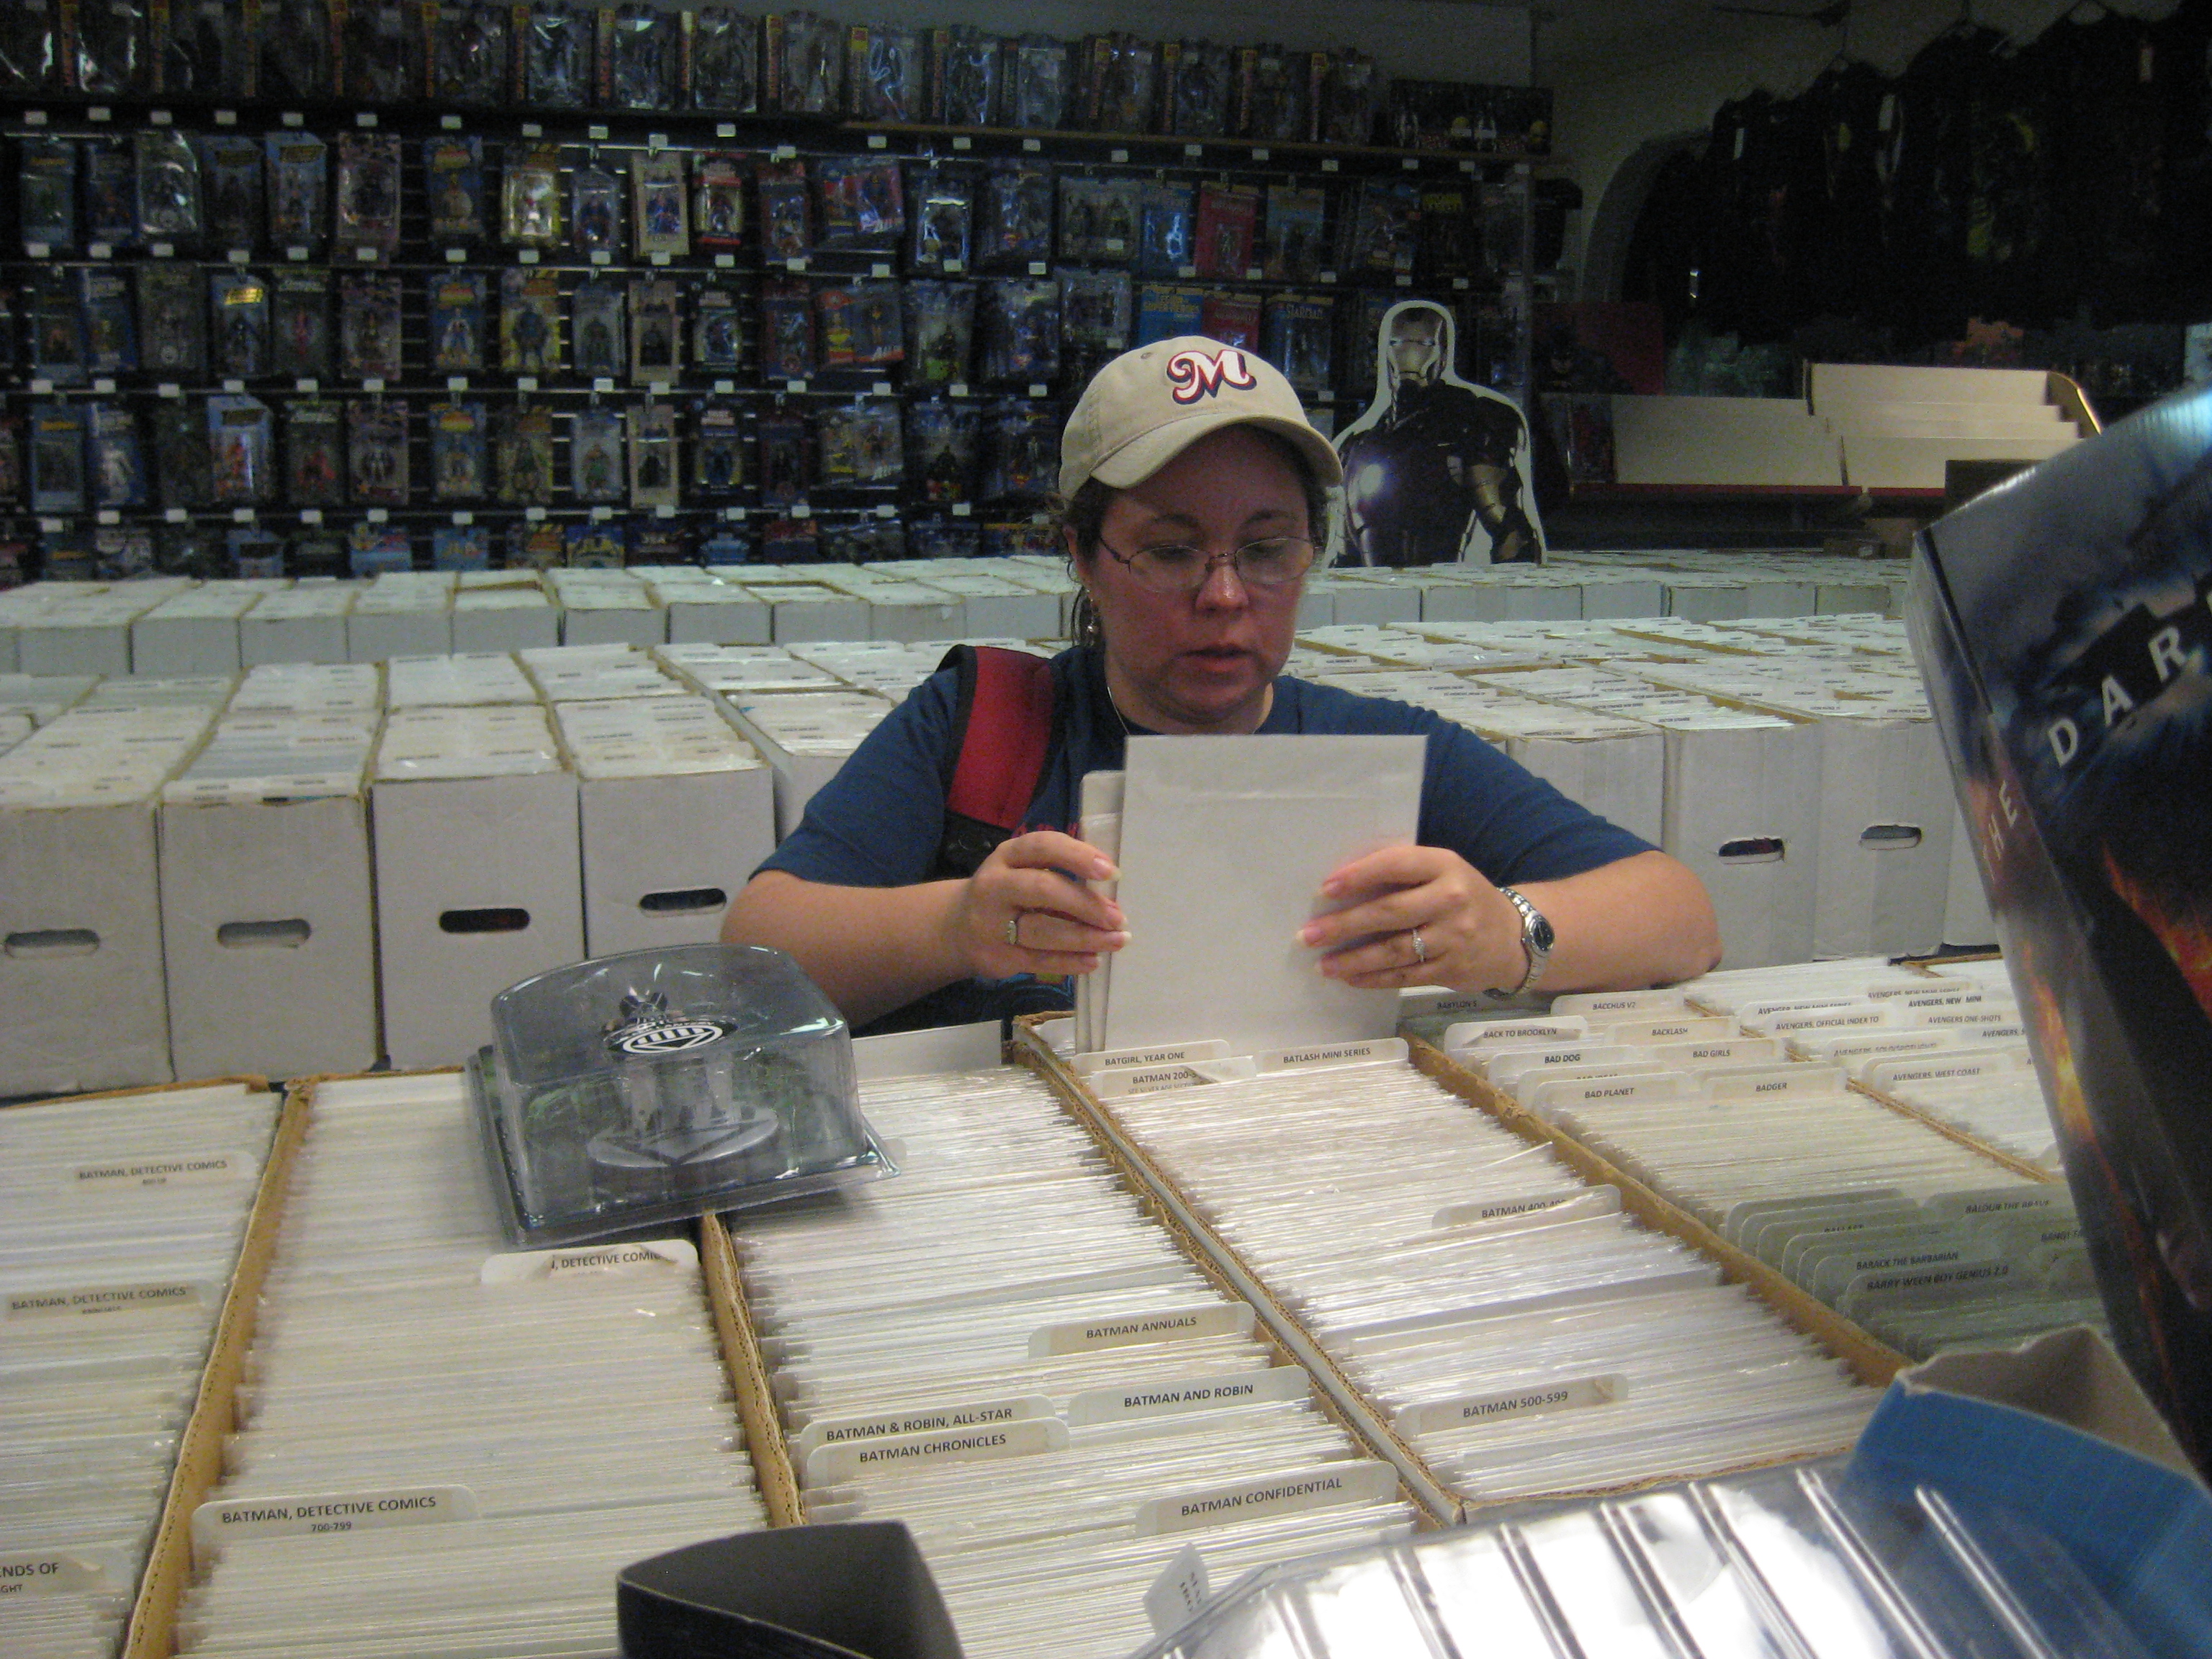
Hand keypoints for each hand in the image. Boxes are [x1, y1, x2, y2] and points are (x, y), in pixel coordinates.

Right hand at [950, 829, 1128, 980]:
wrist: (958, 928)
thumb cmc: (1007, 893)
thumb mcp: (1021, 871)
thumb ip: (1057, 873)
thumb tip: (1109, 893)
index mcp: (1007, 856)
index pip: (1043, 846)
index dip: (1078, 856)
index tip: (1112, 872)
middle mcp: (995, 885)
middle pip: (1042, 889)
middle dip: (1085, 903)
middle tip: (1117, 918)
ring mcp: (992, 923)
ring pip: (1042, 930)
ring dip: (1084, 937)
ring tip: (1116, 941)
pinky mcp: (996, 956)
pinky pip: (1038, 960)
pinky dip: (1070, 961)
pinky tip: (1093, 960)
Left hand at [1297, 844, 1525, 991]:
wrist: (1514, 937)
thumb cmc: (1463, 897)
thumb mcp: (1443, 872)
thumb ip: (1403, 873)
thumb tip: (1342, 883)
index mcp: (1445, 865)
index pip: (1397, 865)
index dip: (1359, 875)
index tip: (1325, 889)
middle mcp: (1452, 899)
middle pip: (1390, 912)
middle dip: (1345, 925)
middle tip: (1308, 934)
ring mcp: (1454, 937)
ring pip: (1395, 950)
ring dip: (1354, 960)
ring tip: (1322, 964)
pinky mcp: (1452, 970)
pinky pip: (1405, 976)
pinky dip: (1374, 979)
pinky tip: (1350, 978)